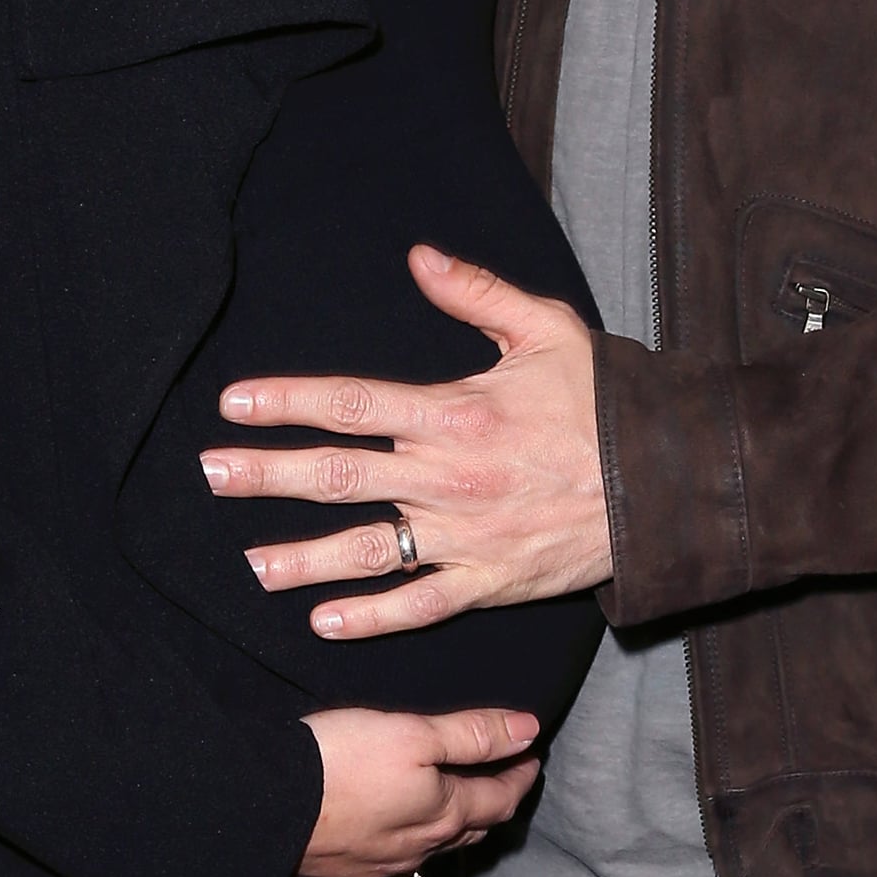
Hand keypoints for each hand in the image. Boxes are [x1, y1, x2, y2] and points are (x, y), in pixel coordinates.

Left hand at [201, 245, 612, 641]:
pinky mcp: (488, 580)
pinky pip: (419, 604)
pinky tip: (322, 619)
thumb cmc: (604, 400)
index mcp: (455, 412)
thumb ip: (477, 293)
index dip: (287, 401)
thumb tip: (420, 257)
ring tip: (251, 563)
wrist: (665, 482)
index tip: (234, 403)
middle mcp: (448, 476)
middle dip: (268, 474)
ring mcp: (465, 535)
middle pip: (339, 476)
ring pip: (367, 550)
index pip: (351, 404)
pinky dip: (370, 616)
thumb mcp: (546, 329)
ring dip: (302, 558)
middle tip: (211, 473)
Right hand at [298, 704, 541, 876]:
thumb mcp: (413, 733)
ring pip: (428, 853)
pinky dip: (403, 848)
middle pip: (468, 832)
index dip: (520, 777)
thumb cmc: (343, 762)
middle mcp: (417, 851)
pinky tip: (390, 838)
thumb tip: (531, 730)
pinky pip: (387, 867)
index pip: (498, 800)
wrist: (265, 810)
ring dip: (448, 831)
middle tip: (501, 784)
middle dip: (490, 806)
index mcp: (443, 814)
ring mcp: (378, 870)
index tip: (532, 759)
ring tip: (453, 811)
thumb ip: (471, 734)